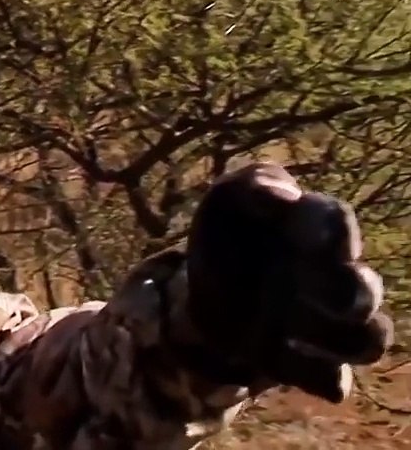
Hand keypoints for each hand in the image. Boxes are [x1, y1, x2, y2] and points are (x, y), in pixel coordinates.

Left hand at [184, 162, 393, 401]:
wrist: (198, 287)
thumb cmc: (227, 230)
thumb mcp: (228, 199)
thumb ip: (255, 184)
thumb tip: (285, 198)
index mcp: (310, 229)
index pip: (337, 223)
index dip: (337, 235)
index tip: (322, 245)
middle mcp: (327, 278)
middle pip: (365, 290)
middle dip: (355, 295)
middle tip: (333, 297)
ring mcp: (318, 322)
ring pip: (367, 341)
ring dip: (344, 339)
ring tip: (299, 326)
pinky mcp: (299, 360)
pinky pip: (332, 381)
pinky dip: (325, 379)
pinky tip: (292, 363)